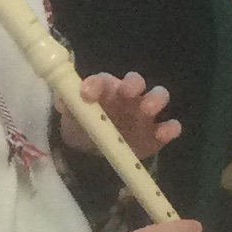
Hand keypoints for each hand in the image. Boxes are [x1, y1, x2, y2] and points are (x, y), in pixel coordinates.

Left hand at [61, 70, 179, 163]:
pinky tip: (164, 133)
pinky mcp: (156, 133)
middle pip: (136, 81)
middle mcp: (128, 96)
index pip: (103, 79)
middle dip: (133, 84)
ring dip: (155, 100)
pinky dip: (170, 128)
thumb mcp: (72, 117)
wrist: (95, 151)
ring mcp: (145, 113)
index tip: (87, 94)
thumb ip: (67, 106)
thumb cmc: (85, 125)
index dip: (96, 83)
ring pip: (159, 96)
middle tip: (128, 92)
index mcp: (106, 89)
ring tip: (149, 110)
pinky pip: (169, 127)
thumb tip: (62, 101)